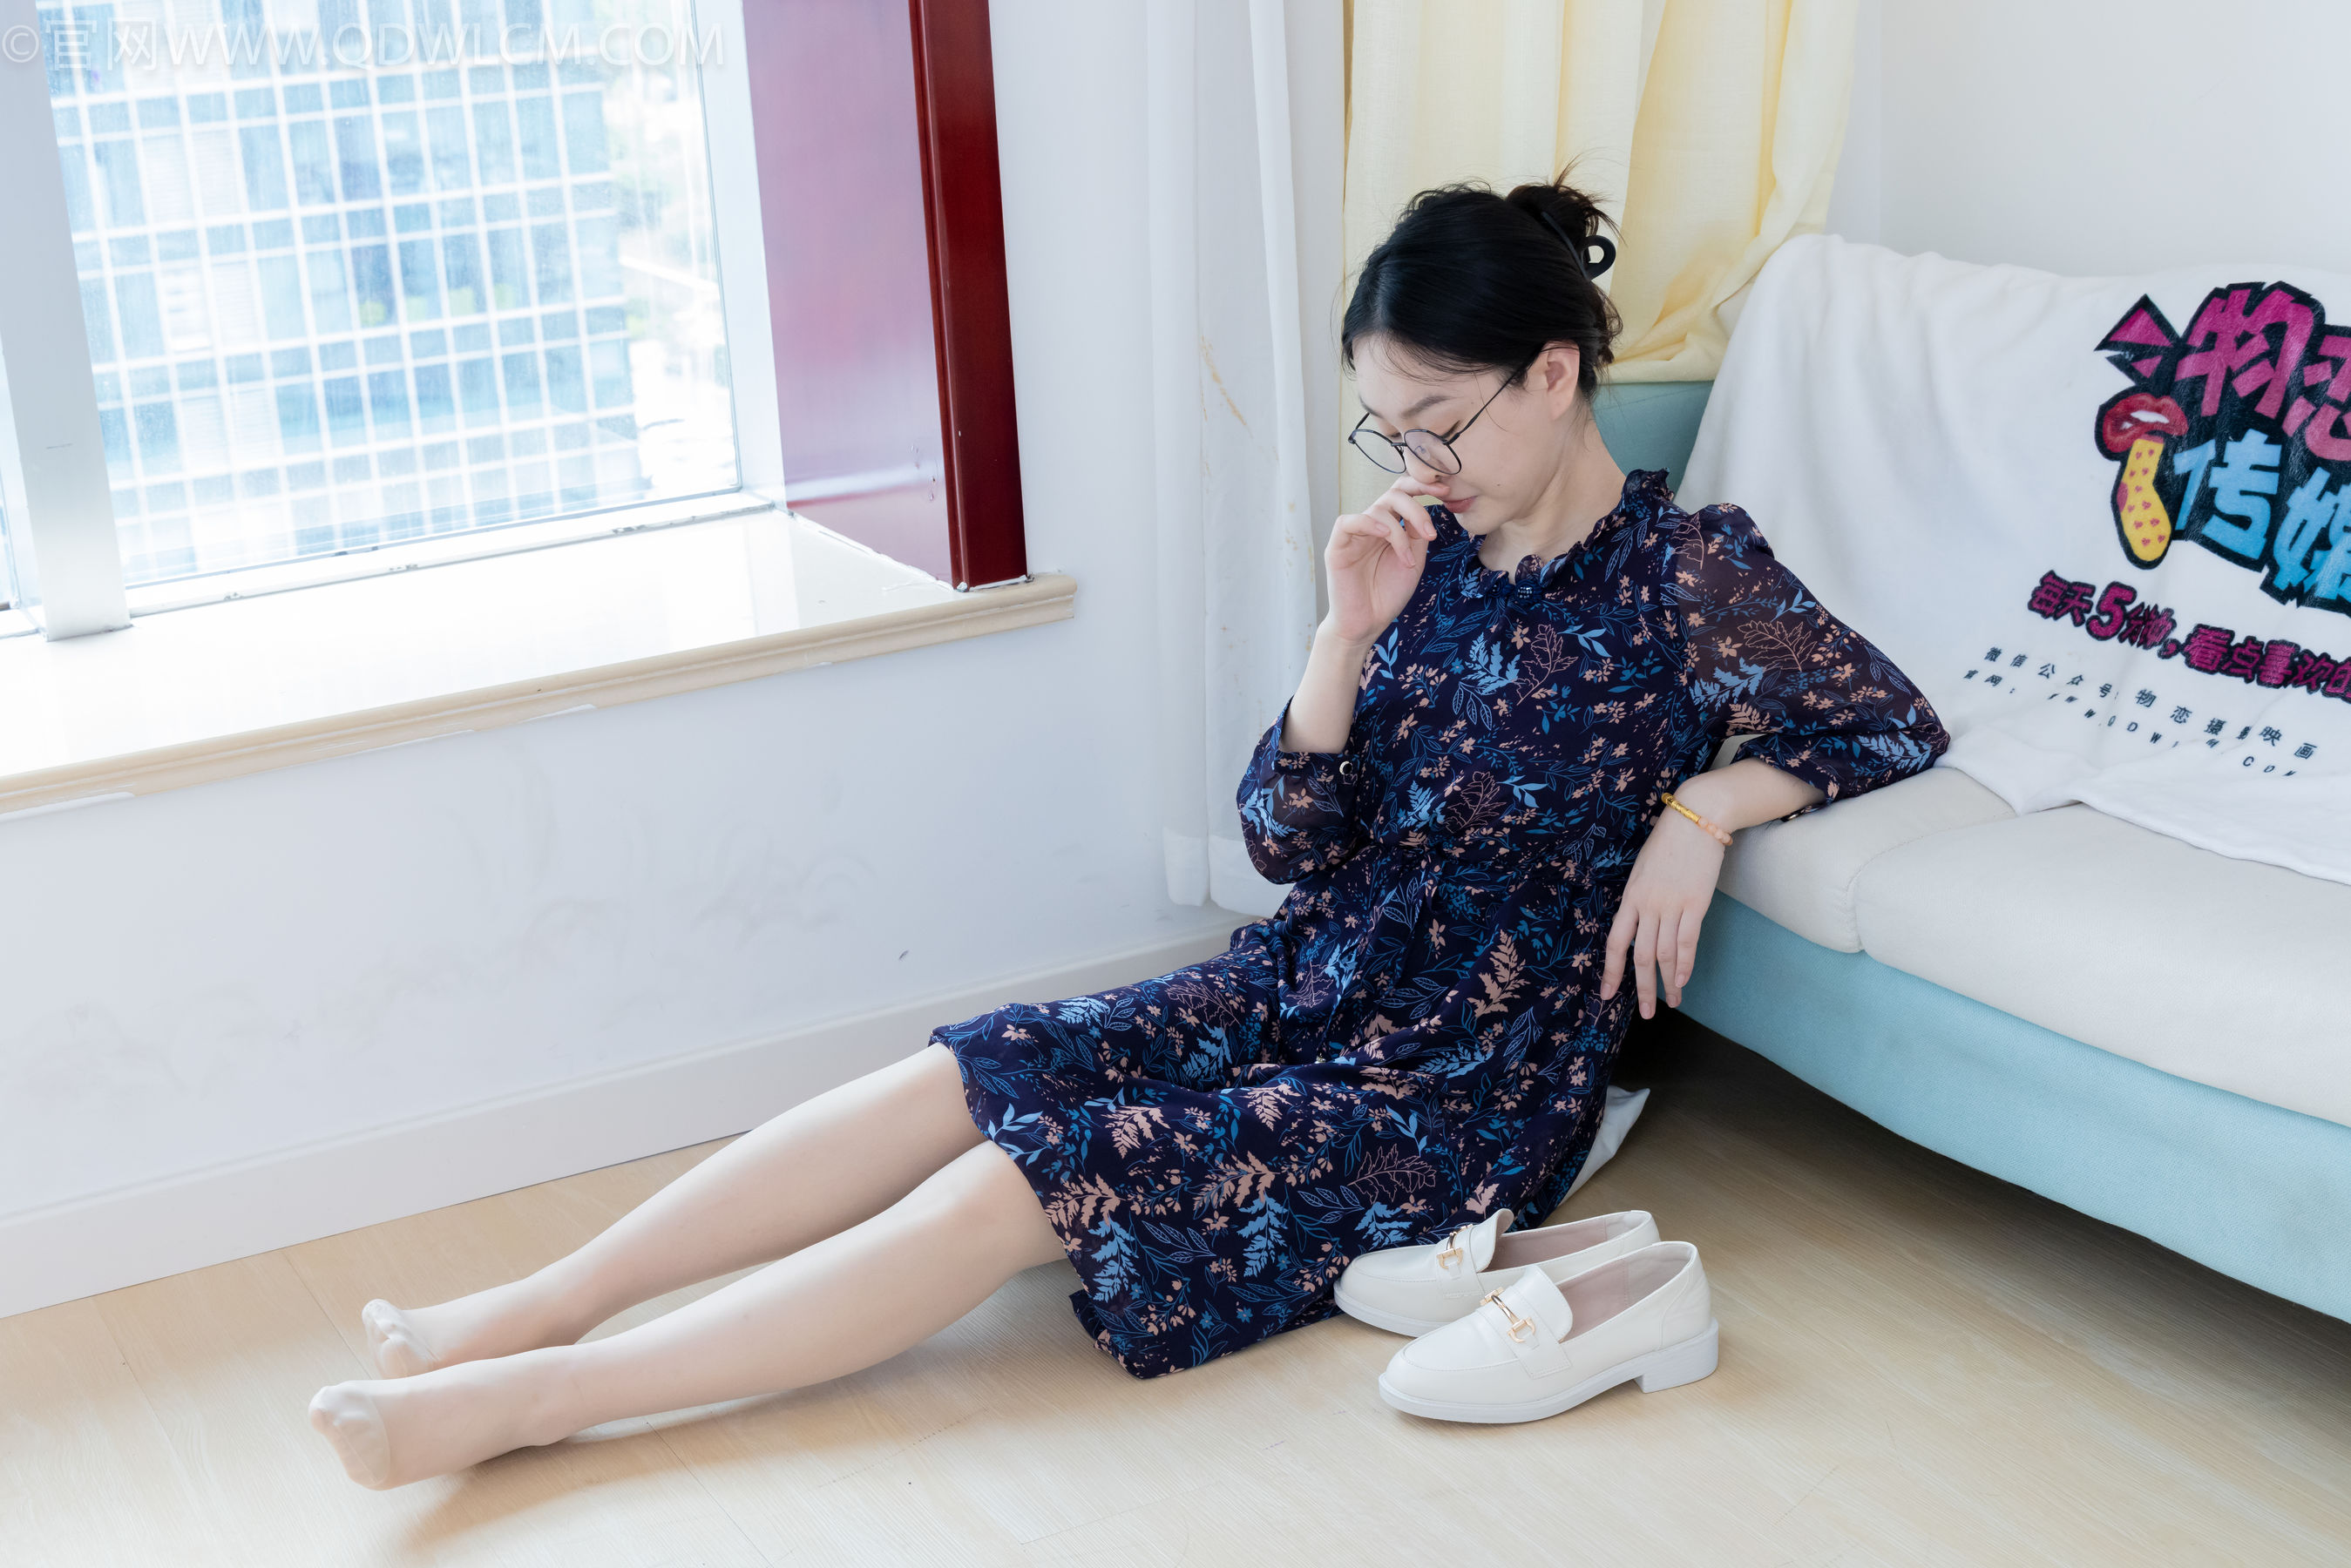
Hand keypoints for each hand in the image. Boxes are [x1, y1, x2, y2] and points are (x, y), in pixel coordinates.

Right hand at [1326, 476, 1441, 647]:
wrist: (1366, 624)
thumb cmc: (1387, 595)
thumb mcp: (1413, 561)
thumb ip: (1417, 535)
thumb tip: (1424, 512)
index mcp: (1389, 527)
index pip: (1402, 494)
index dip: (1422, 487)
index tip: (1446, 492)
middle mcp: (1371, 526)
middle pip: (1392, 495)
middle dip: (1416, 508)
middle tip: (1429, 533)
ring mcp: (1353, 536)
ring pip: (1376, 509)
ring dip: (1399, 533)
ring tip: (1407, 560)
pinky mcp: (1337, 548)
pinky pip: (1347, 523)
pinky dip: (1367, 523)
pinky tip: (1384, 534)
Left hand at [1599, 809, 1725, 1018]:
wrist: (1697, 818)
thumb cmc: (1668, 842)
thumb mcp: (1642, 869)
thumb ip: (1639, 898)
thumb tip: (1641, 924)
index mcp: (1630, 896)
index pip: (1616, 942)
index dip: (1612, 971)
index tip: (1607, 995)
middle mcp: (1648, 904)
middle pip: (1641, 956)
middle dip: (1642, 988)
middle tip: (1645, 1014)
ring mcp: (1672, 905)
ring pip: (1665, 954)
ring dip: (1668, 983)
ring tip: (1672, 1003)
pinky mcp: (1696, 904)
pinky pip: (1687, 941)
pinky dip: (1685, 964)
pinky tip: (1683, 981)